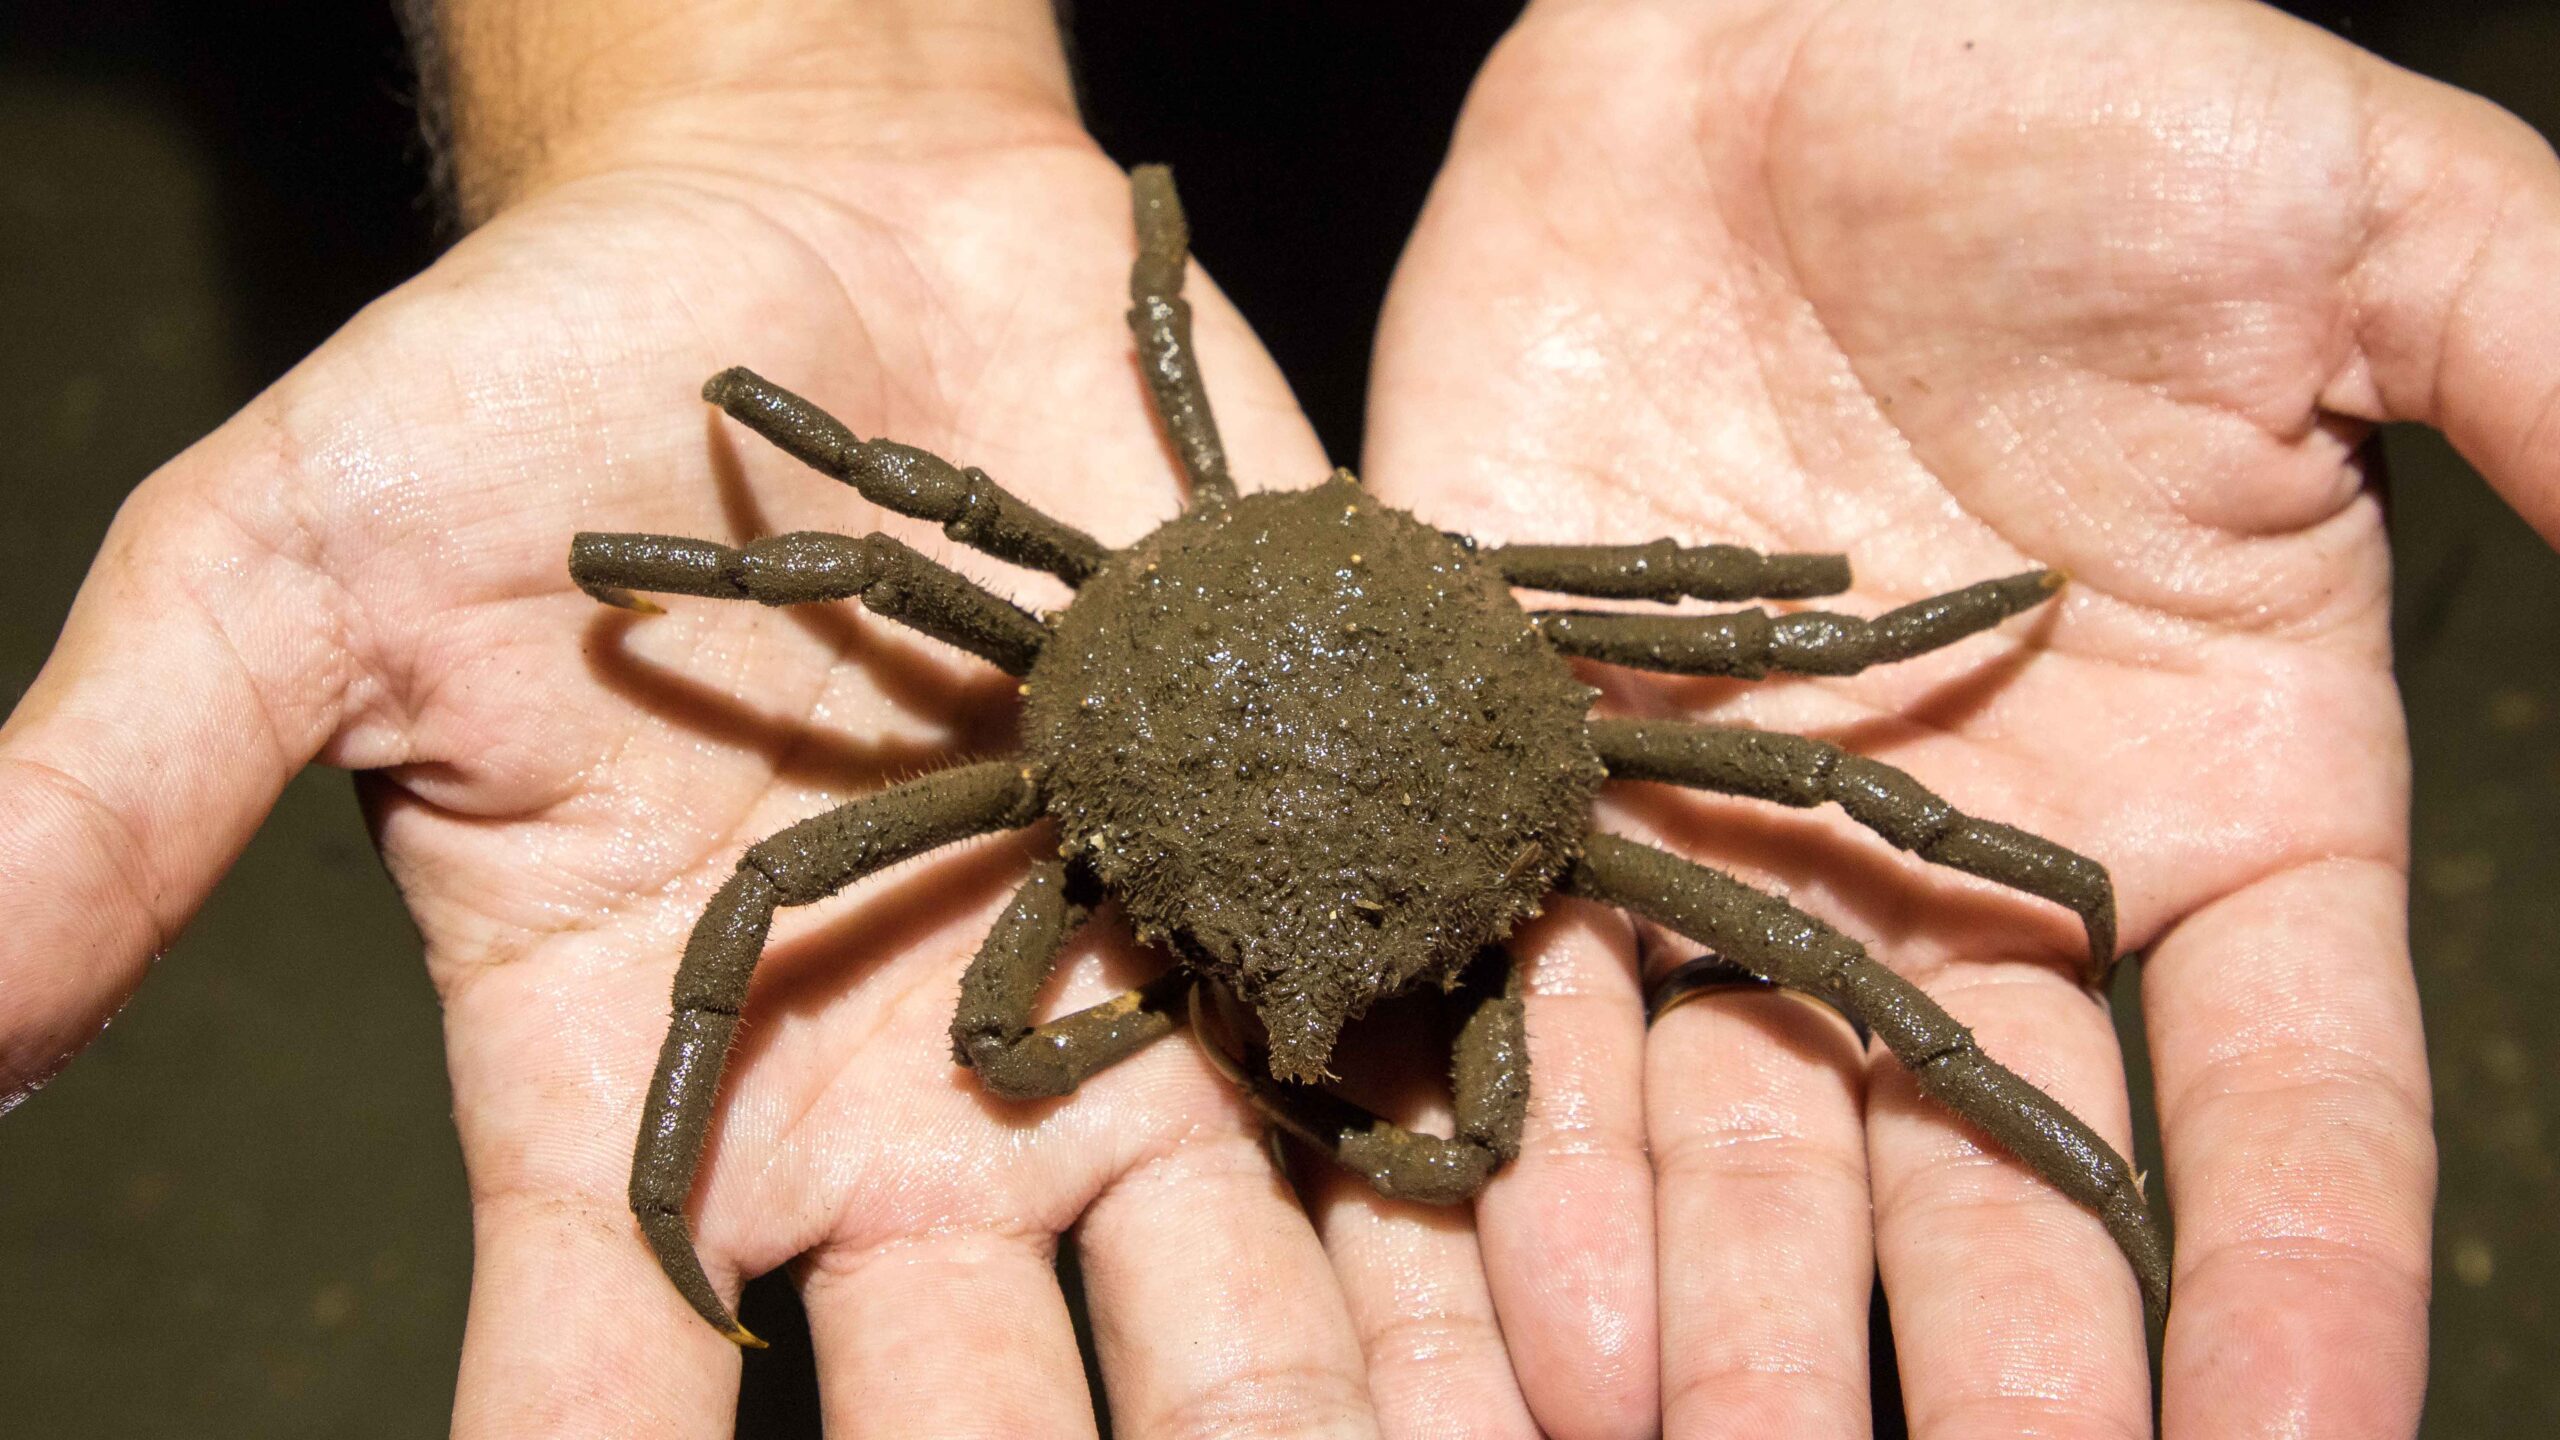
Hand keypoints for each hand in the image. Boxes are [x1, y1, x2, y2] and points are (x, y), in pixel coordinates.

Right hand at [0, 3, 1478, 1432]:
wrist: (815, 225)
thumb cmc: (528, 387)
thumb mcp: (292, 575)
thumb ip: (111, 796)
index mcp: (653, 1084)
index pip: (610, 1386)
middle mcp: (898, 1100)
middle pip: (977, 1394)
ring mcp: (1111, 998)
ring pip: (1222, 1285)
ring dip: (1318, 1417)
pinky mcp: (1280, 860)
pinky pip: (1380, 1064)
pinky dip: (1462, 1195)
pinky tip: (1557, 1330)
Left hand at [1357, 0, 2558, 1433]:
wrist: (1750, 20)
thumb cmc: (2065, 90)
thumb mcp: (2365, 234)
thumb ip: (2559, 396)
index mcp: (2209, 781)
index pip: (2278, 1093)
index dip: (2293, 1282)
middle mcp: (1968, 858)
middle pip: (1992, 1179)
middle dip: (1988, 1374)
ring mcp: (1745, 828)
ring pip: (1753, 1142)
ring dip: (1736, 1327)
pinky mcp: (1544, 760)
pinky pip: (1544, 1000)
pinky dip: (1540, 1162)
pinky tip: (1538, 1323)